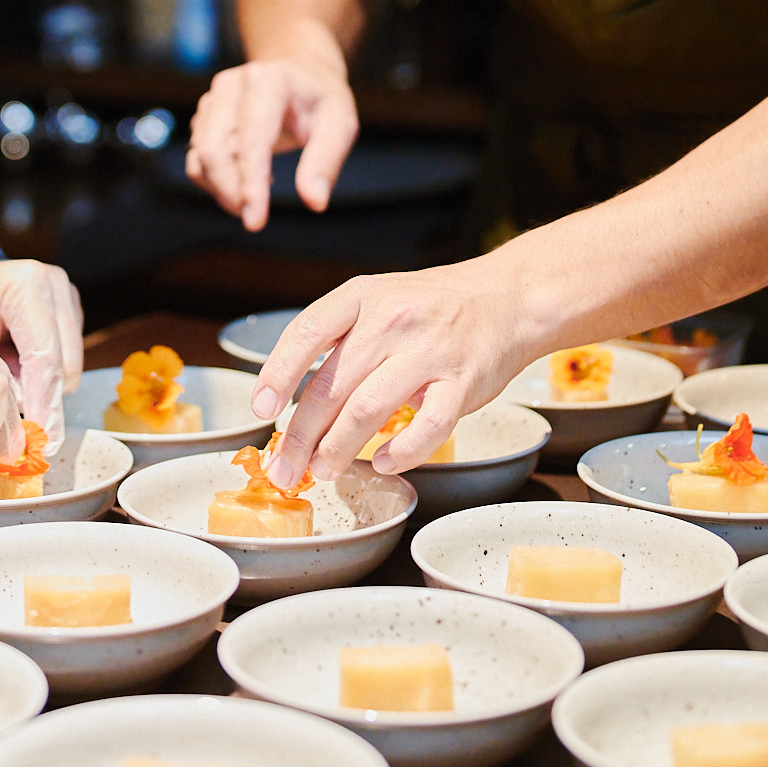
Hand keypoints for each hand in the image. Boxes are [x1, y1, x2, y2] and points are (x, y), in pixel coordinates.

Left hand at [0, 258, 83, 429]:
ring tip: (0, 378)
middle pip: (63, 366)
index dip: (42, 404)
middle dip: (40, 402)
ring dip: (38, 387)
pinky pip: (65, 362)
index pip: (43, 356)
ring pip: (68, 369)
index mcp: (26, 285)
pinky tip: (11, 365)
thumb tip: (13, 426)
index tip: (40, 440)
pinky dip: (39, 376)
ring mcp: (65, 298)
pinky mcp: (68, 312)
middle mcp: (53, 287)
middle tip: (13, 431)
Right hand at [187, 56, 359, 230]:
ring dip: (222, 190)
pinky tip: (244, 181)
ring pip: (201, 157)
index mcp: (270, 81)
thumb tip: (314, 201)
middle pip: (214, 150)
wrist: (301, 72)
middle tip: (255, 219)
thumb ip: (326, 161)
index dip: (250, 183)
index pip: (251, 140)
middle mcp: (232, 86)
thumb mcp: (340, 124)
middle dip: (231, 193)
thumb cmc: (322, 100)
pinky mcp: (204, 116)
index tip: (255, 222)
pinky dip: (214, 181)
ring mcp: (213, 99)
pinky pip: (197, 158)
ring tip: (254, 200)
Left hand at [251, 250, 534, 485]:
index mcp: (363, 296)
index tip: (260, 410)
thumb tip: (293, 401)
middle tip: (284, 467)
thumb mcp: (379, 301)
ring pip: (368, 409)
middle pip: (331, 385)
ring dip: (338, 448)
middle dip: (300, 435)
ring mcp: (429, 350)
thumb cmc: (433, 308)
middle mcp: (392, 319)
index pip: (307, 331)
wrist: (507, 298)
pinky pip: (427, 425)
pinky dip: (403, 451)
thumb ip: (341, 342)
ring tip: (323, 470)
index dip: (277, 373)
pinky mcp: (463, 382)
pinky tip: (385, 462)